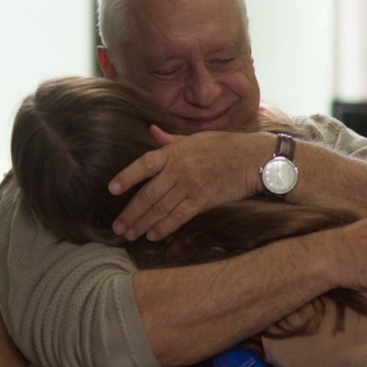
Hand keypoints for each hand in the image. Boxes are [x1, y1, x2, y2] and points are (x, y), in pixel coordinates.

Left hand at [109, 126, 267, 240]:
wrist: (254, 158)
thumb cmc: (227, 146)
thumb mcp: (197, 138)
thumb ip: (172, 139)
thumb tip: (152, 131)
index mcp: (175, 151)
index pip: (143, 164)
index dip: (126, 177)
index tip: (112, 189)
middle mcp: (179, 168)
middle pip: (148, 193)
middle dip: (131, 212)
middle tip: (117, 227)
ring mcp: (191, 185)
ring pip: (161, 207)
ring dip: (143, 223)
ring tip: (130, 234)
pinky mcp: (204, 199)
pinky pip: (179, 216)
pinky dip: (165, 227)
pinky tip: (153, 236)